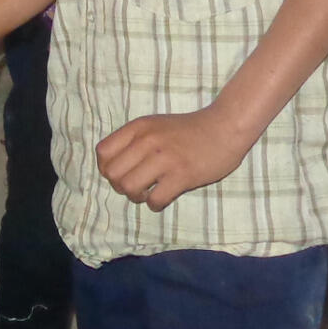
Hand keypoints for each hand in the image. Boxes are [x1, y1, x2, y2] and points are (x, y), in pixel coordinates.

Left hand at [96, 108, 251, 210]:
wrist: (225, 127)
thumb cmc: (188, 129)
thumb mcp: (155, 124)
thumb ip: (133, 140)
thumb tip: (111, 168)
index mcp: (139, 127)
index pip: (102, 152)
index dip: (106, 168)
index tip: (121, 173)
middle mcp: (148, 140)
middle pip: (112, 174)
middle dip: (120, 186)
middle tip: (136, 185)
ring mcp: (165, 158)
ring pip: (129, 188)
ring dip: (136, 196)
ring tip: (148, 192)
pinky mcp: (182, 175)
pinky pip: (155, 200)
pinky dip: (155, 204)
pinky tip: (163, 197)